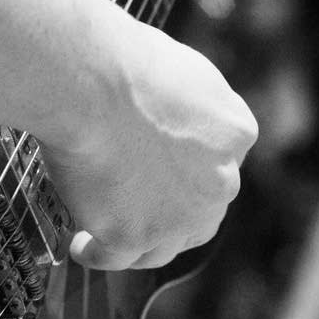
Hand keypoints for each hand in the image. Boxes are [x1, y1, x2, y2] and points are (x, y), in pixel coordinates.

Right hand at [41, 12, 258, 270]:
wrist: (93, 81)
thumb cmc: (125, 60)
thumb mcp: (183, 69)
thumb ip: (189, 103)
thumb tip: (169, 113)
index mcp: (236, 133)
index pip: (221, 163)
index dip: (192, 169)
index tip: (167, 168)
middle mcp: (220, 183)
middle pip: (200, 213)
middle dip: (175, 213)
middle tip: (143, 206)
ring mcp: (178, 217)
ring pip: (162, 246)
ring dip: (140, 243)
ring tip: (111, 236)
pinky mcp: (132, 237)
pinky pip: (114, 258)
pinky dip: (96, 254)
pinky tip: (82, 246)